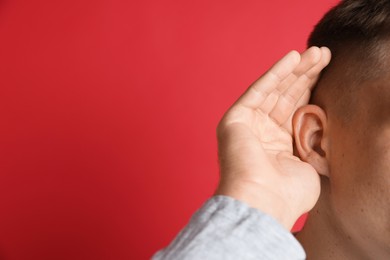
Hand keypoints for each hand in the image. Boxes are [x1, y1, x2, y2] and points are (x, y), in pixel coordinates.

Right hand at [215, 46, 330, 229]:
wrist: (264, 202)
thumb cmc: (288, 193)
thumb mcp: (311, 162)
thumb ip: (313, 141)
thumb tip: (319, 126)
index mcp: (279, 145)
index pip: (296, 109)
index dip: (311, 89)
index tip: (329, 70)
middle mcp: (262, 133)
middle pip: (286, 96)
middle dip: (305, 75)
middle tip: (325, 54)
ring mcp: (248, 125)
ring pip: (274, 90)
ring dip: (294, 70)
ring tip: (316, 52)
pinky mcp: (235, 119)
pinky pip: (258, 91)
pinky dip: (275, 73)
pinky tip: (292, 58)